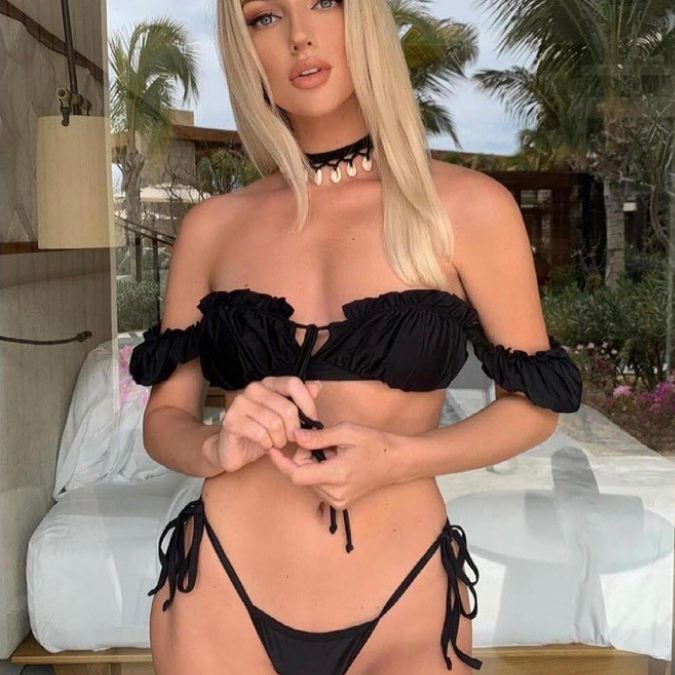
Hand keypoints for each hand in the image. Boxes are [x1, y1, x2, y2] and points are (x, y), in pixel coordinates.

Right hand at [204, 376, 321, 473]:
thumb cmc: (261, 431)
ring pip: (274, 423)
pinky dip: (267, 443)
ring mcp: (240, 403)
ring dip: (280, 439)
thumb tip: (316, 385)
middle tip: (290, 438)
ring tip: (276, 442)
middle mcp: (253, 389)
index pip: (293, 384)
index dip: (307, 403)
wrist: (233, 449)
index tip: (312, 420)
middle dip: (294, 429)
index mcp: (268, 383)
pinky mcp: (231, 421)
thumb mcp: (284, 417)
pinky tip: (265, 445)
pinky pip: (260, 434)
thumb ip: (300, 400)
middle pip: (287, 407)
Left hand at [266, 421, 401, 509]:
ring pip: (308, 482)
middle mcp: (335, 493)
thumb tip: (294, 436)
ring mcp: (338, 501)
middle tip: (318, 441)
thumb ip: (317, 437)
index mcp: (336, 475)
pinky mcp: (340, 503)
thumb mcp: (346, 432)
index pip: (296, 474)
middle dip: (302, 457)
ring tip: (331, 452)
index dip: (281, 462)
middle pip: (301, 476)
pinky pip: (318, 487)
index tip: (272, 449)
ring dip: (311, 465)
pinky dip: (319, 472)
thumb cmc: (374, 443)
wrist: (396, 461)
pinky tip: (334, 462)